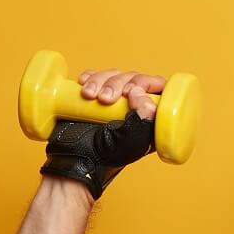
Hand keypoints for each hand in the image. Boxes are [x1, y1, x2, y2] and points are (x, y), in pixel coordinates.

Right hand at [40, 65, 166, 199]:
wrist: (73, 158)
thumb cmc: (104, 156)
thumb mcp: (130, 143)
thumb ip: (143, 120)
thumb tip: (140, 93)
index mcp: (151, 119)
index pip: (160, 88)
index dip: (148, 83)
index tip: (130, 91)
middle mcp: (135, 107)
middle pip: (134, 78)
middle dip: (118, 83)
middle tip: (105, 99)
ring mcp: (115, 100)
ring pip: (114, 74)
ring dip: (101, 81)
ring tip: (90, 96)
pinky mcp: (96, 95)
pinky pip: (96, 76)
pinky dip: (90, 78)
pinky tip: (84, 88)